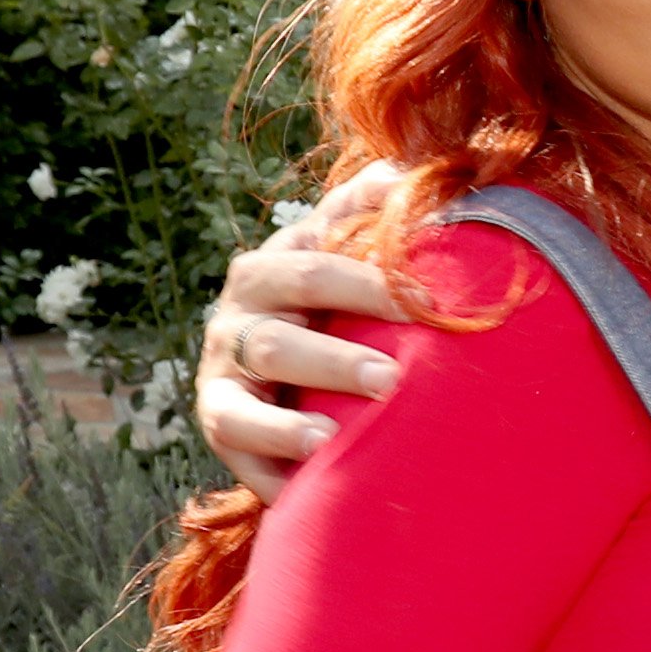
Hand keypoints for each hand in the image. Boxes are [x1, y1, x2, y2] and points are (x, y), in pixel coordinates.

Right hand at [196, 161, 410, 500]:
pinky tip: (303, 488)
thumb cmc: (333, 290)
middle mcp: (242, 312)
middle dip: (335, 360)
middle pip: (282, 336)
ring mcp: (223, 368)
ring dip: (290, 422)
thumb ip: (372, 202)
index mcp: (279, 262)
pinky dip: (268, 469)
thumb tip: (416, 163)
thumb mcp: (344, 240)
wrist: (278, 352)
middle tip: (392, 380)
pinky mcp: (219, 420)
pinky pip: (236, 448)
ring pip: (248, 401)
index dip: (372, 284)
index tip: (431, 306)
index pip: (319, 265)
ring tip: (331, 439)